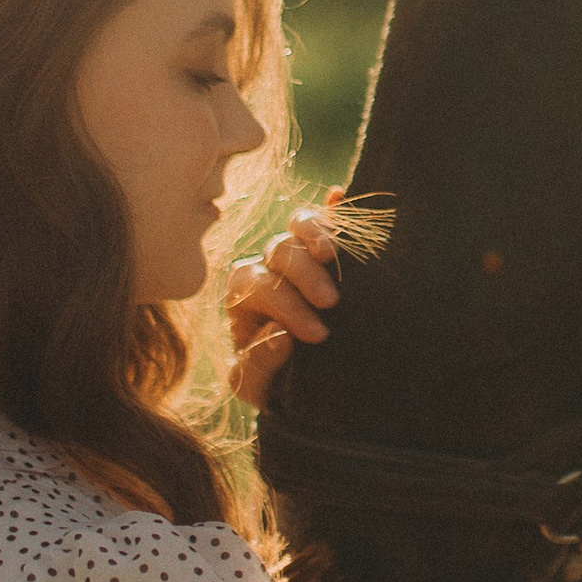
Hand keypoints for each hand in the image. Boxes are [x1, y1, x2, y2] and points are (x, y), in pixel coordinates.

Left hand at [225, 202, 341, 407]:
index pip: (257, 285)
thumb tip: (279, 336)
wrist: (301, 381)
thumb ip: (257, 366)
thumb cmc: (273, 381)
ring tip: (331, 256)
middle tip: (330, 302)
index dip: (285, 306)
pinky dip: (329, 209)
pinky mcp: (322, 247)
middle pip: (277, 251)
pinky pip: (321, 217)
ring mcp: (295, 255)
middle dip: (303, 276)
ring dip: (315, 238)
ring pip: (297, 226)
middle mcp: (267, 268)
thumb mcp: (255, 385)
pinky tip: (338, 195)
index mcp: (243, 297)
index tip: (317, 334)